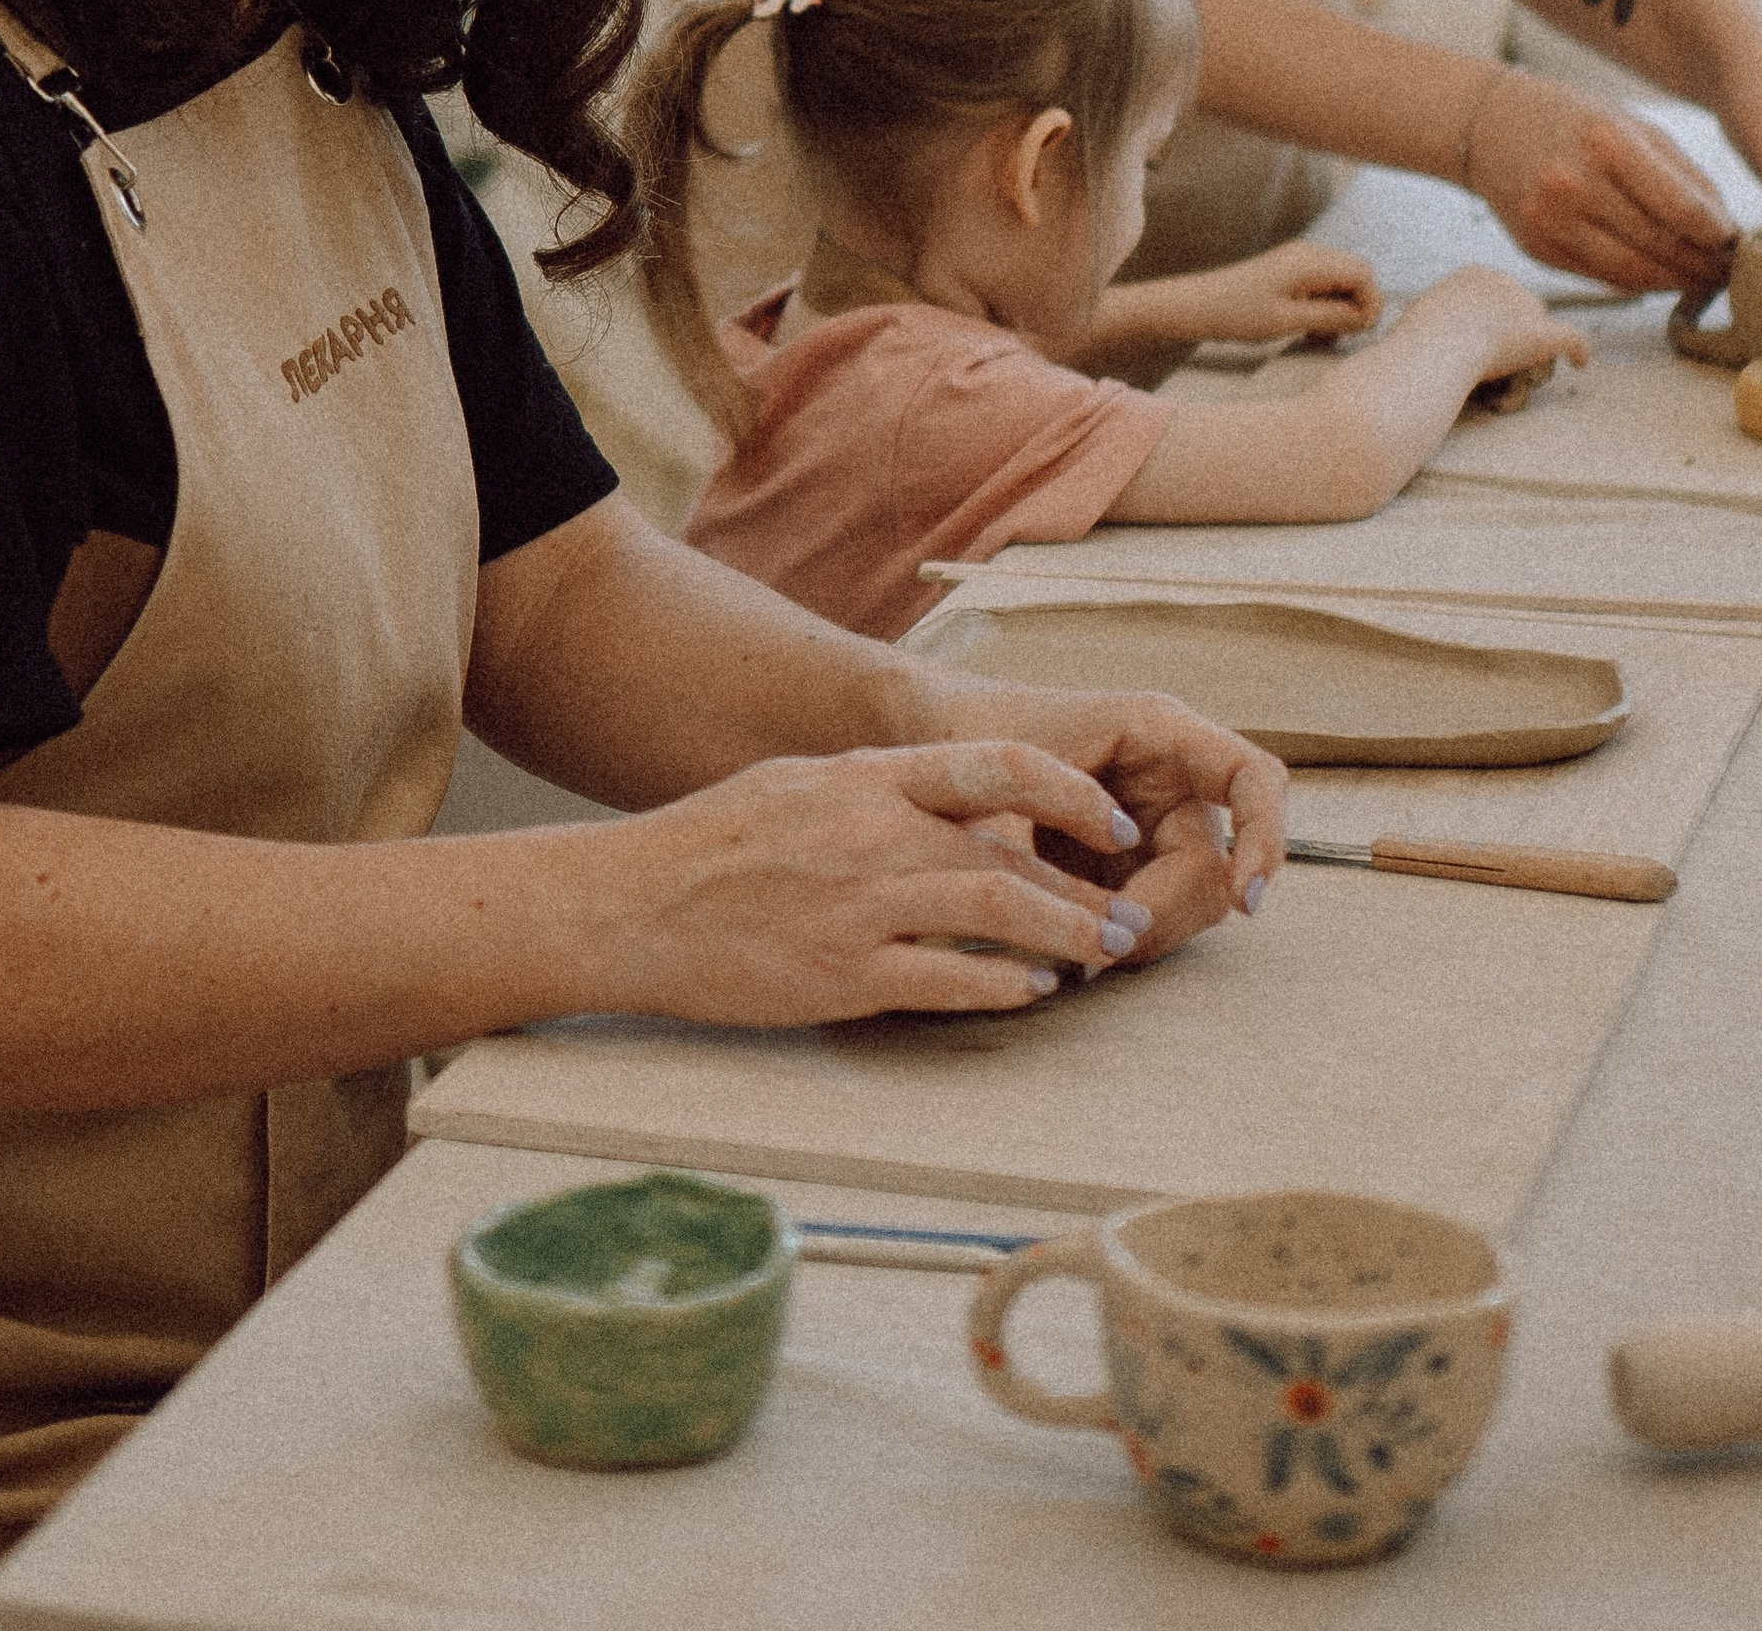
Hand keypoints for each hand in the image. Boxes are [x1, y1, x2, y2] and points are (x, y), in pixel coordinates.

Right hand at [597, 740, 1204, 1026]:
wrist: (629, 903)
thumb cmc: (715, 840)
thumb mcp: (803, 782)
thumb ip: (884, 790)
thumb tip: (962, 801)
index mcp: (866, 777)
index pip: (998, 767)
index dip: (1071, 795)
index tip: (1114, 822)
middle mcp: (872, 835)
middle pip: (1010, 856)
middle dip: (1085, 891)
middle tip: (1132, 917)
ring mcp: (858, 908)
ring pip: (995, 915)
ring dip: (1064, 939)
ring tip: (1103, 956)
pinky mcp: (840, 976)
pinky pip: (945, 983)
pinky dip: (1001, 989)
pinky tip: (1029, 993)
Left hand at [905, 676, 1286, 947]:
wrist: (932, 744)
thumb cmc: (974, 737)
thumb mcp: (1015, 767)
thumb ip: (1073, 820)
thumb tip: (1127, 907)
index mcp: (1161, 733)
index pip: (1255, 777)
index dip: (1266, 838)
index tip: (1246, 902)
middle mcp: (1173, 781)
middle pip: (1217, 866)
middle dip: (1166, 912)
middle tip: (1102, 946)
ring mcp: (1156, 827)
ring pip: (1188, 904)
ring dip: (1141, 932)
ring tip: (1076, 943)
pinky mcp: (1132, 866)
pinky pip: (1151, 917)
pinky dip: (1119, 938)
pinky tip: (1072, 942)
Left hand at [1198, 240, 1381, 342]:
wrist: (1199, 305)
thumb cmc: (1238, 313)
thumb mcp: (1290, 321)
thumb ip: (1333, 316)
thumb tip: (1366, 317)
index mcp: (1310, 261)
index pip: (1363, 273)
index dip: (1370, 303)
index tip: (1359, 331)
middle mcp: (1308, 254)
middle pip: (1355, 274)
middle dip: (1357, 306)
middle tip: (1342, 336)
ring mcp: (1299, 260)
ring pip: (1341, 281)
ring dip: (1340, 308)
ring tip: (1322, 336)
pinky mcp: (1290, 270)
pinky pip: (1323, 285)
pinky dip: (1325, 306)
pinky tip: (1310, 329)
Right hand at [1429, 261, 1588, 412]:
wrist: (1437, 347)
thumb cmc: (1418, 339)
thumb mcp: (1417, 317)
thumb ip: (1432, 319)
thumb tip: (1420, 334)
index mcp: (1474, 275)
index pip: (1495, 290)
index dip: (1493, 312)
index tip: (1486, 330)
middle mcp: (1504, 283)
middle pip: (1521, 302)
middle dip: (1517, 323)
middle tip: (1506, 350)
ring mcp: (1526, 307)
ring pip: (1541, 322)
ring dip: (1537, 339)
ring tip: (1531, 362)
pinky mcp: (1545, 334)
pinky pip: (1572, 340)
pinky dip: (1578, 351)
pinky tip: (1579, 363)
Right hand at [1467, 69, 1737, 295]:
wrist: (1487, 125)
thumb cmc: (1572, 119)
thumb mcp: (1633, 125)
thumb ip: (1683, 175)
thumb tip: (1727, 230)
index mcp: (1606, 143)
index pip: (1683, 209)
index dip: (1720, 235)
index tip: (1740, 243)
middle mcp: (1574, 185)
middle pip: (1662, 246)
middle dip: (1705, 264)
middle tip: (1731, 272)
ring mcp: (1551, 221)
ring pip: (1634, 274)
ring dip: (1677, 282)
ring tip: (1703, 279)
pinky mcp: (1537, 248)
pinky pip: (1604, 277)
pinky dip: (1640, 282)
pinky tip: (1661, 276)